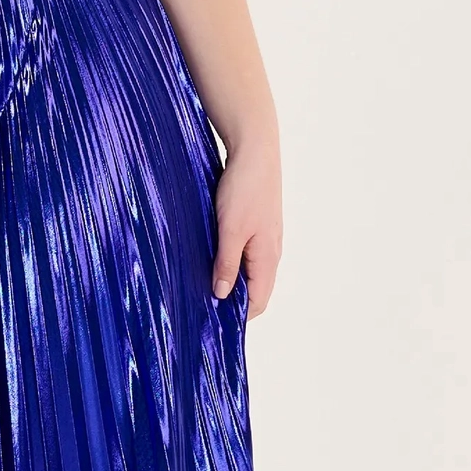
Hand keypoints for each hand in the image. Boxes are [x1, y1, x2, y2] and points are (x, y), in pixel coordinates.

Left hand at [210, 138, 281, 317]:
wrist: (255, 149)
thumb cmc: (245, 188)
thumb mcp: (231, 229)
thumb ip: (227, 263)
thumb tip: (222, 295)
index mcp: (268, 257)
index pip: (259, 302)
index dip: (239, 316)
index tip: (212, 321)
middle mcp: (270, 251)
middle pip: (253, 289)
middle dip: (231, 300)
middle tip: (200, 304)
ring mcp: (264, 238)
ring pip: (248, 270)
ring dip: (228, 279)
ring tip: (200, 282)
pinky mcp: (255, 224)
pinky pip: (244, 253)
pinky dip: (228, 261)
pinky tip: (209, 257)